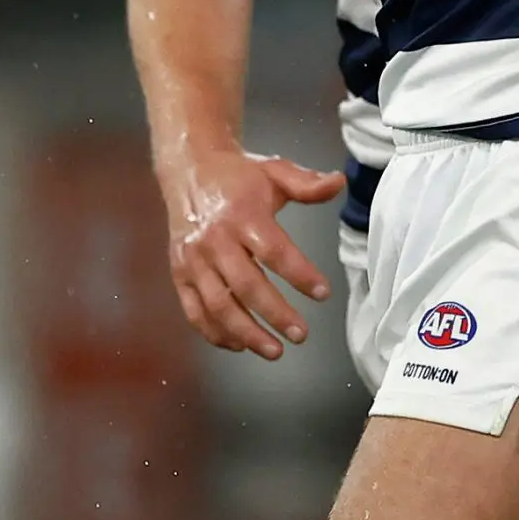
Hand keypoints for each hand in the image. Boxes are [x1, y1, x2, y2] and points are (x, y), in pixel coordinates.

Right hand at [161, 146, 345, 358]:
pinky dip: (215, 333)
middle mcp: (214, 239)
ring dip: (246, 333)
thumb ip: (307, 184)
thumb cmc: (239, 176)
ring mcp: (193, 259)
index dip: (299, 274)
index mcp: (242, 213)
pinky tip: (239, 345)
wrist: (188, 168)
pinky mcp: (179, 273)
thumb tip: (339, 183)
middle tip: (301, 335)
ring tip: (275, 351)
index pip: (273, 250)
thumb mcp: (275, 171)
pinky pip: (194, 310)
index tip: (323, 293)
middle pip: (246, 285)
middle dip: (275, 314)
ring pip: (219, 304)